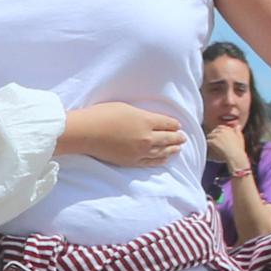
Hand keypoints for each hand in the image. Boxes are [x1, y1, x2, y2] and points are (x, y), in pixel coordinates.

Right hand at [59, 101, 189, 167]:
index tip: (178, 125)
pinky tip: (165, 158)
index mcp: (146, 121)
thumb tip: (151, 120)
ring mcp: (140, 152)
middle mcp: (147, 138)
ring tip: (178, 148)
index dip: (175, 124)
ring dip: (173, 149)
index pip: (168, 123)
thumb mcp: (125, 107)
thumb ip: (142, 115)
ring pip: (163, 152)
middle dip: (178, 137)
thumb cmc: (102, 114)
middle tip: (183, 137)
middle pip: (169, 138)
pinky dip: (161, 160)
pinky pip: (152, 162)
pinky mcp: (132, 161)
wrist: (86, 132)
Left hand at [204, 118, 244, 172]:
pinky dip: (207, 144)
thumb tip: (237, 125)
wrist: (235, 156)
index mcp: (228, 129)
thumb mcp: (240, 138)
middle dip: (213, 135)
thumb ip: (238, 131)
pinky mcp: (213, 141)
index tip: (217, 136)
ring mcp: (217, 136)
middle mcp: (222, 131)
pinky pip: (207, 141)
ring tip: (211, 145)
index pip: (220, 127)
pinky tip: (209, 148)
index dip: (218, 131)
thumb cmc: (238, 149)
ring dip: (210, 140)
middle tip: (213, 141)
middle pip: (213, 131)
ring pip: (209, 136)